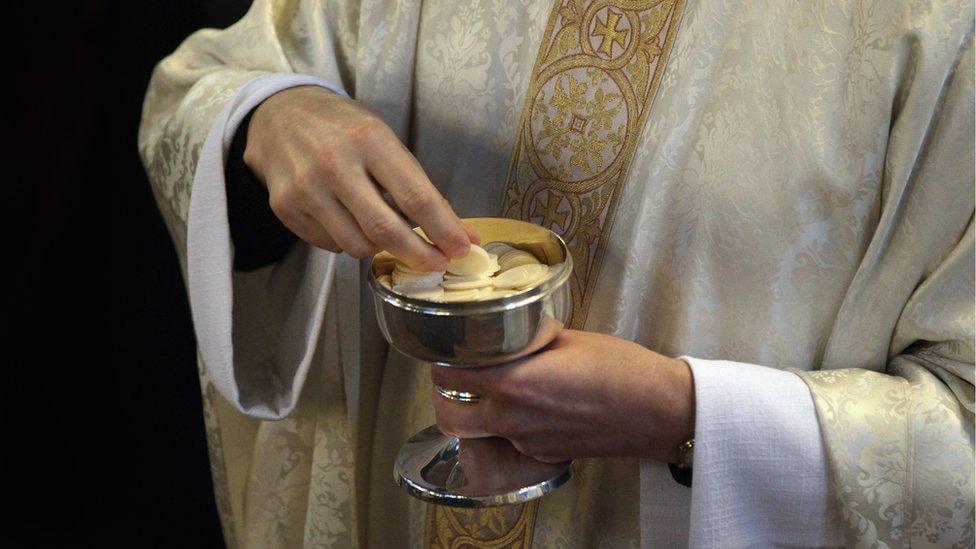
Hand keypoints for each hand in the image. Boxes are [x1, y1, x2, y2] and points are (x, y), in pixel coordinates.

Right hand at [244, 85, 477, 269]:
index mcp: (369, 140)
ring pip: (358, 246)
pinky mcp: (286, 208)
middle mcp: (335, 164)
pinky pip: (332, 245)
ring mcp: (306, 189)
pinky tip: (349, 220)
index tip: (462, 249)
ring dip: (381, 248)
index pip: (416, 197)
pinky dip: (350, 241)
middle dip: (419, 255)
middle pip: (386, 231)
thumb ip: (420, 187)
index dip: (443, 231)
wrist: (278, 116)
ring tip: (384, 230)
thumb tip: (462, 234)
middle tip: (437, 263)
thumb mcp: (385, 141)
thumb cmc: (343, 129)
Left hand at [431, 329, 694, 462]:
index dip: (442, 360)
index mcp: (511, 384)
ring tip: (497, 388)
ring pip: (480, 431)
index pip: (449, 375)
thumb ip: (527, 340)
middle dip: (447, 395)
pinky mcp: (544, 456)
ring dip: (478, 412)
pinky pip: (511, 442)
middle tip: (459, 373)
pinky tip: (534, 406)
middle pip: (450, 415)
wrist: (657, 410)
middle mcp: (511, 419)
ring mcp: (527, 443)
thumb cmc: (620, 369)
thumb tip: (509, 334)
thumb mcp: (567, 339)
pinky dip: (511, 426)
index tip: (447, 349)